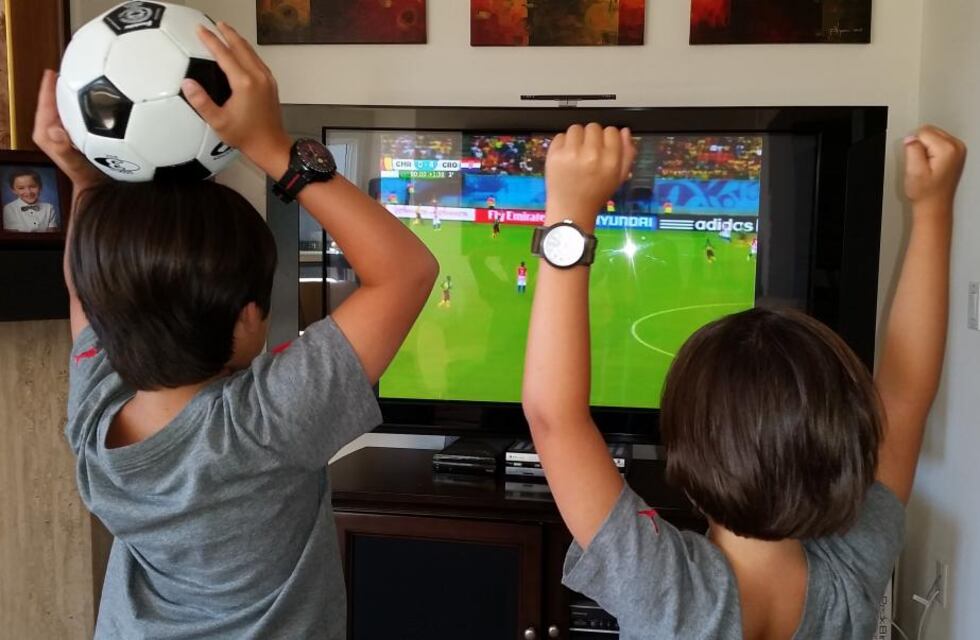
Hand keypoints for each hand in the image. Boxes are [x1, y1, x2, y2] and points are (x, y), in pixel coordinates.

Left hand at [32, 70, 103, 190]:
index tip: (53, 72)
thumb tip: (54, 129)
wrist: (97, 186)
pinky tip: (93, 97)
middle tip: (71, 68)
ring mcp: (64, 129)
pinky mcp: (74, 130)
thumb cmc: (87, 176)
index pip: (44, 104)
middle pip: (53, 101)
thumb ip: (64, 149)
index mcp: (46, 133)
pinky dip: (82, 102)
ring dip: (72, 92)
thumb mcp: (76, 165)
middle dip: (59, 85)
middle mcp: (52, 128)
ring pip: (64, 104)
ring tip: (82, 77)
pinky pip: (75, 111)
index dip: (47, 88)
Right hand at [182, 22, 290, 175]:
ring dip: (238, 40)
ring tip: (227, 31)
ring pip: (251, 52)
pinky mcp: (271, 84)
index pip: (224, 54)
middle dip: (227, 33)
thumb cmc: (244, 136)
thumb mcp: (218, 122)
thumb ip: (201, 102)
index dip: (211, 40)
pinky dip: (248, 51)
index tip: (200, 29)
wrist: (271, 146)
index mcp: (244, 83)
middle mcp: (258, 76)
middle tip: (215, 24)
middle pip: (241, 47)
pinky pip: (258, 61)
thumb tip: (187, 83)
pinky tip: (242, 51)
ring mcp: (267, 80)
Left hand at [545, 123, 635, 228]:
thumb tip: (624, 131)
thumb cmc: (596, 195)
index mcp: (610, 161)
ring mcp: (571, 153)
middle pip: (594, 127)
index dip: (608, 138)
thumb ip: (627, 154)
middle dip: (592, 137)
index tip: (603, 147)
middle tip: (588, 151)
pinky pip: (560, 136)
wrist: (571, 211)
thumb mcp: (619, 178)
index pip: (611, 131)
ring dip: (577, 138)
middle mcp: (591, 154)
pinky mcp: (554, 155)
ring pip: (576, 128)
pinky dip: (563, 144)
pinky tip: (566, 157)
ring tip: (576, 153)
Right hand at [904, 125, 966, 211]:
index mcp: (948, 149)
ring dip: (925, 149)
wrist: (934, 205)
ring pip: (933, 135)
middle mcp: (957, 147)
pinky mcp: (956, 153)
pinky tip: (932, 166)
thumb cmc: (926, 193)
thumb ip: (911, 149)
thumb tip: (910, 138)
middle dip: (920, 146)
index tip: (917, 161)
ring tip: (927, 166)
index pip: (922, 132)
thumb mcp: (913, 170)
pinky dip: (932, 152)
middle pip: (929, 131)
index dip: (913, 147)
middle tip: (922, 164)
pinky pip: (938, 142)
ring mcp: (958, 150)